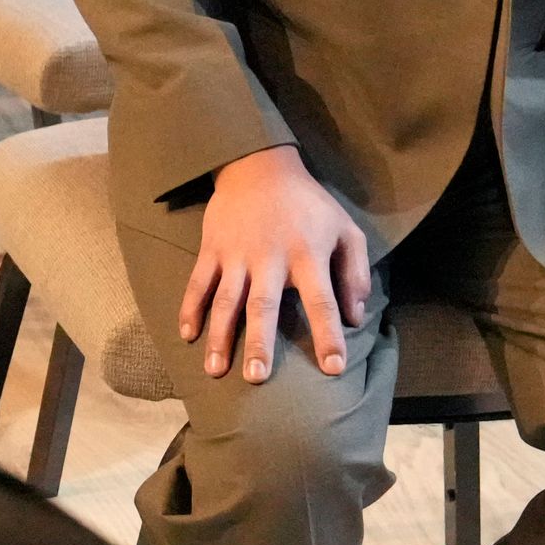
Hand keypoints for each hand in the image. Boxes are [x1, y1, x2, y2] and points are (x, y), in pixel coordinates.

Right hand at [182, 144, 370, 382]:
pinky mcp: (211, 248)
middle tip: (257, 377)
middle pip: (263, 305)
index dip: (328, 335)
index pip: (322, 300)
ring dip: (220, 335)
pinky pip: (197, 282)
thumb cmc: (309, 205)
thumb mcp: (345, 230)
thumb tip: (356, 317)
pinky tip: (187, 335)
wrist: (260, 167)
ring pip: (225, 300)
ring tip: (216, 370)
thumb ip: (355, 273)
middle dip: (259, 342)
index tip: (333, 368)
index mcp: (307, 254)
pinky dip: (190, 308)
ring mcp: (236, 254)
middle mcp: (269, 257)